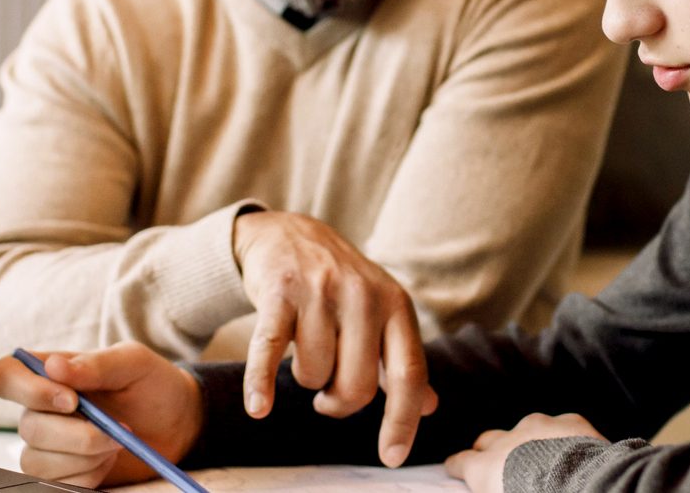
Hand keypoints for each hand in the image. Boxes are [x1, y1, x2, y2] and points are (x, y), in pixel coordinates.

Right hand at [0, 342, 201, 487]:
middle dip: (77, 435)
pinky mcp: (62, 474)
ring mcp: (47, 447)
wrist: (177, 424)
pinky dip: (89, 476)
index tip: (70, 400)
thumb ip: (96, 363)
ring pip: (38, 462)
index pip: (2, 377)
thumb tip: (53, 366)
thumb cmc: (152, 385)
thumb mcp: (134, 363)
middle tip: (116, 429)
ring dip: (85, 456)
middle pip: (28, 428)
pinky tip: (107, 462)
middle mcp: (39, 411)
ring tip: (115, 443)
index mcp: (49, 375)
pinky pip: (57, 484)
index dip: (25, 390)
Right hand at [232, 209, 436, 465]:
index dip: (402, 420)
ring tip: (304, 354)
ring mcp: (321, 291)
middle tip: (326, 395)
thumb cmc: (341, 286)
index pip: (408, 374)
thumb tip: (430, 407)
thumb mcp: (381, 314)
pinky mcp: (279, 291)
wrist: (290, 234)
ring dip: (305, 378)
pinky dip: (261, 383)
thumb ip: (400, 360)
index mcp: (396, 305)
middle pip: (356, 385)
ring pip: (313, 373)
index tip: (391, 457)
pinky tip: (259, 408)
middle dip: (337, 403)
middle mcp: (364, 296)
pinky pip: (270, 351)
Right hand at [443, 413, 607, 492]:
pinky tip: (573, 451)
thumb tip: (497, 487)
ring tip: (543, 460)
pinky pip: (562, 426)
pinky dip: (564, 437)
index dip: (458, 466)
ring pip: (526, 429)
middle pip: (488, 440)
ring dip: (529, 442)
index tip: (456, 468)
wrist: (582, 489)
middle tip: (498, 464)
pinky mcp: (570, 422)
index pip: (460, 462)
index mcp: (485, 467)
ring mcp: (539, 426)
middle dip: (489, 450)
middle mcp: (507, 440)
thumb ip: (493, 487)